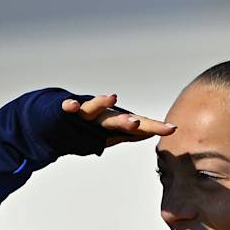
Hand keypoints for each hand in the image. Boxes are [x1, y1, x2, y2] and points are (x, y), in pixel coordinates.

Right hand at [61, 93, 175, 146]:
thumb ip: (130, 134)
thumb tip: (151, 133)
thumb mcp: (109, 134)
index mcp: (115, 124)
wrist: (57, 119)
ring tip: (112, 96)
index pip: (137, 126)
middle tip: (140, 122)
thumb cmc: (87, 127)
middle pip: (118, 119)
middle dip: (129, 121)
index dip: (154, 127)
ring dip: (102, 102)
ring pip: (94, 109)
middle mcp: (103, 116)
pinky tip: (71, 105)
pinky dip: (69, 106)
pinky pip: (67, 108)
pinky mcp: (65, 112)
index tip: (172, 129)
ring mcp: (84, 113)